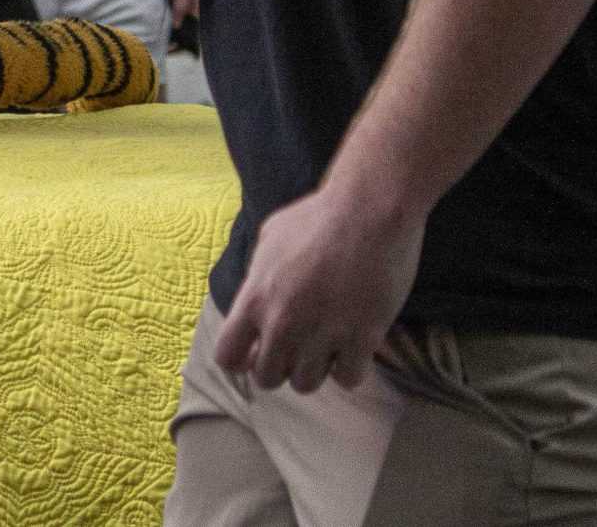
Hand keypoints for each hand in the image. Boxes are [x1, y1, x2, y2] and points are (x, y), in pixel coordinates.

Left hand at [212, 181, 424, 391]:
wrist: (369, 210)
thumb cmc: (317, 217)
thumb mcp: (269, 239)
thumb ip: (257, 276)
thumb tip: (254, 299)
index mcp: (255, 297)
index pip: (227, 356)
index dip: (240, 360)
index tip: (255, 351)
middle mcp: (283, 322)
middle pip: (267, 378)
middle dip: (278, 368)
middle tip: (294, 350)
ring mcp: (323, 332)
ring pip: (306, 385)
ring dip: (314, 370)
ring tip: (323, 347)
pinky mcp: (363, 337)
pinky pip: (348, 379)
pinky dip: (349, 369)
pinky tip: (352, 348)